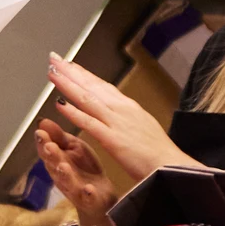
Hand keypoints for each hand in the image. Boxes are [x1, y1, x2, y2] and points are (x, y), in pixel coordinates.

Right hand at [35, 121, 116, 225]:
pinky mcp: (89, 200)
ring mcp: (75, 189)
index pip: (47, 152)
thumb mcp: (73, 148)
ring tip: (64, 166)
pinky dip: (88, 194)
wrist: (101, 195)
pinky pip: (88, 198)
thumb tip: (41, 121)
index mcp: (57, 161)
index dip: (43, 143)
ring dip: (65, 175)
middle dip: (52, 157)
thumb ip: (59, 136)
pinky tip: (89, 189)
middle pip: (54, 166)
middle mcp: (62, 176)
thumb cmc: (84, 168)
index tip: (40, 133)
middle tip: (49, 146)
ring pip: (68, 183)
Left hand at [47, 53, 197, 180]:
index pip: (101, 85)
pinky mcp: (113, 139)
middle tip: (53, 59)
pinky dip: (74, 112)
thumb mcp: (143, 126)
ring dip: (67, 85)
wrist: (172, 167)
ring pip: (86, 98)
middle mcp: (121, 109)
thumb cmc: (159, 153)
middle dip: (70, 72)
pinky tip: (60, 105)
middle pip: (91, 86)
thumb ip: (128, 118)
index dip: (83, 74)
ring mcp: (116, 122)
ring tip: (52, 73)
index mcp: (129, 107)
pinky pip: (89, 123)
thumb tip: (120, 111)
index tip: (68, 64)